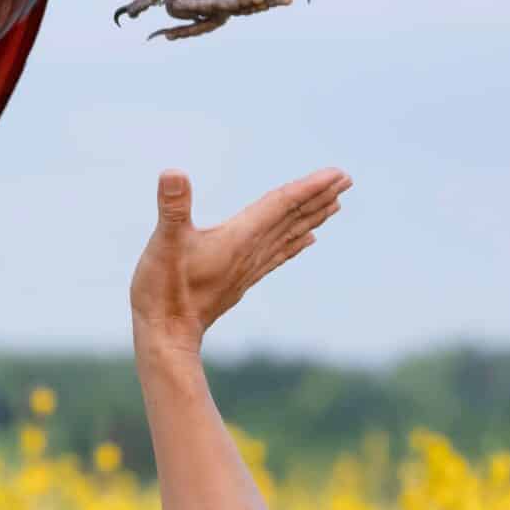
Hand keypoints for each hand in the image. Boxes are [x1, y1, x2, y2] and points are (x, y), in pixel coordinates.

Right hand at [130, 168, 350, 359]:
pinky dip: (296, 243)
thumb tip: (173, 172)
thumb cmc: (162, 289)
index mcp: (239, 237)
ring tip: (336, 204)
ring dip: (313, 217)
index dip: (309, 187)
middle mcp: (251, 252)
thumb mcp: (164, 242)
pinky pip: (278, 255)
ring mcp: (248, 268)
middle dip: (320, 197)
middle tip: (347, 179)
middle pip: (293, 219)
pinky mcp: (240, 280)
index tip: (338, 174)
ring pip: (289, 236)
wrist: (166, 337)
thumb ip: (171, 208)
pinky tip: (309, 240)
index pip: (281, 205)